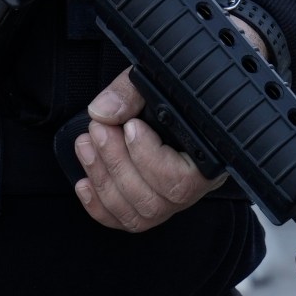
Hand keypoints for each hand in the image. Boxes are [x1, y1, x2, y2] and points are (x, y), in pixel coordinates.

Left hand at [74, 21, 269, 231]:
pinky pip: (126, 221)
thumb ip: (132, 90)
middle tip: (98, 129)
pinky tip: (85, 181)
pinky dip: (100, 206)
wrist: (197, 85)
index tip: (131, 126)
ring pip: (140, 215)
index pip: (183, 178)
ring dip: (104, 180)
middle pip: (156, 200)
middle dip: (117, 163)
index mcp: (210, 153)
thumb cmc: (186, 82)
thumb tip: (102, 110)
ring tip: (87, 144)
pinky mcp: (151, 204)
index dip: (150, 157)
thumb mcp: (162, 75)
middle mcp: (196, 184)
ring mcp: (173, 198)